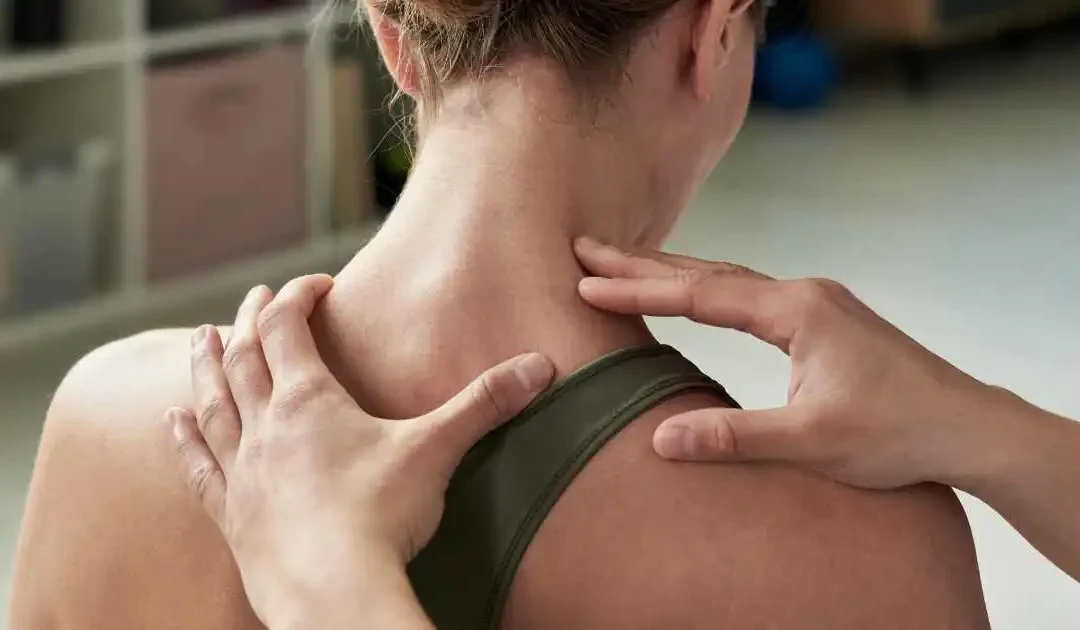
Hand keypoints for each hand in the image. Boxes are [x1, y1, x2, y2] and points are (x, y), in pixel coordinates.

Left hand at [166, 275, 554, 628]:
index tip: (314, 284)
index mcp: (308, 400)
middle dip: (248, 321)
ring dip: (206, 367)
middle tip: (250, 299)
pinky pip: (198, 467)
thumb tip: (542, 366)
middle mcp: (265, 426)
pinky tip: (172, 421)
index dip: (297, 297)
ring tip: (199, 339)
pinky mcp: (232, 514)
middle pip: (244, 357)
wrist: (334, 592)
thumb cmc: (383, 515)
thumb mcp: (438, 449)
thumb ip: (486, 403)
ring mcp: (242, 470)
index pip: (289, 327)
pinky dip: (183, 439)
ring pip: (213, 403)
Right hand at [574, 237, 1003, 489]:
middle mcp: (803, 294)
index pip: (700, 294)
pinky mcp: (823, 320)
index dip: (639, 290)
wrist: (967, 427)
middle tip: (587, 248)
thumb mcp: (811, 442)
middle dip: (644, 262)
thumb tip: (661, 439)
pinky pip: (750, 293)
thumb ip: (734, 436)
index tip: (587, 284)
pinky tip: (697, 294)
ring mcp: (815, 303)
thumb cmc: (897, 432)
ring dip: (674, 271)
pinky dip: (708, 287)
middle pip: (708, 270)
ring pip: (729, 278)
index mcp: (796, 311)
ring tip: (624, 264)